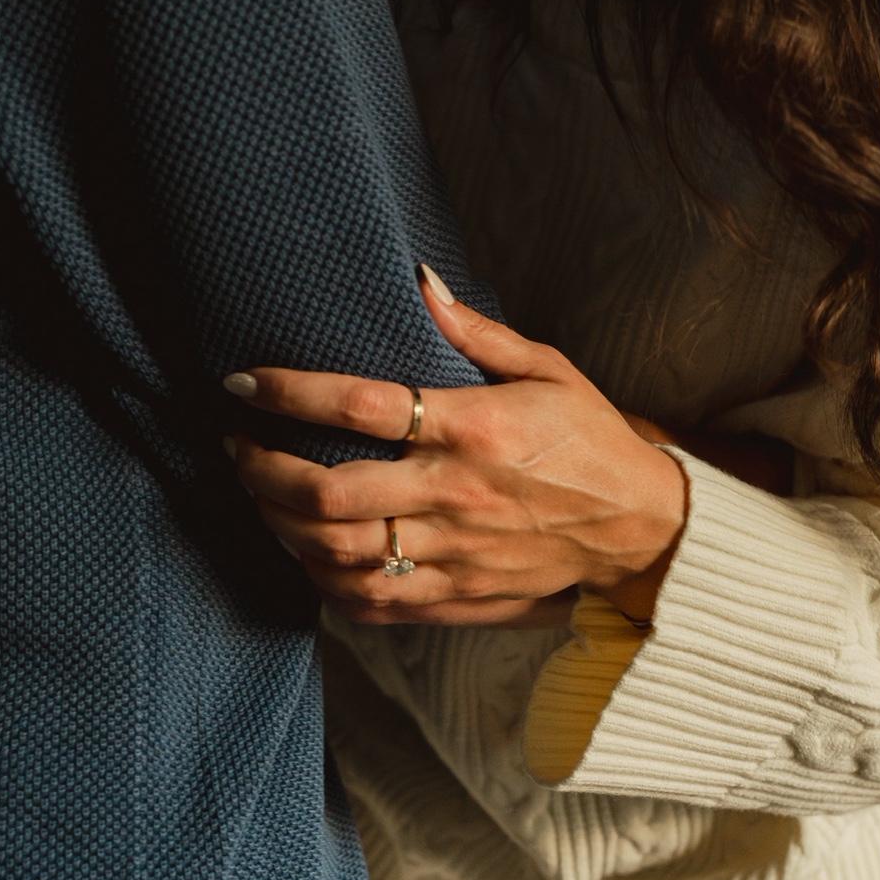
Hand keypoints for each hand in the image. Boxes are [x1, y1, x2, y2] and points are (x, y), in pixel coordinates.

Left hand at [223, 263, 688, 626]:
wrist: (641, 529)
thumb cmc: (591, 440)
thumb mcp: (547, 369)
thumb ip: (475, 331)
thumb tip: (419, 279)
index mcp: (471, 428)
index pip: (358, 407)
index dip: (287, 392)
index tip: (242, 383)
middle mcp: (453, 495)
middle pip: (327, 494)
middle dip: (262, 470)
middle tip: (239, 447)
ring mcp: (451, 554)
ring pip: (336, 554)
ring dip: (280, 526)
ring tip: (261, 495)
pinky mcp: (456, 596)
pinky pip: (369, 600)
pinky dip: (322, 579)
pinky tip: (305, 552)